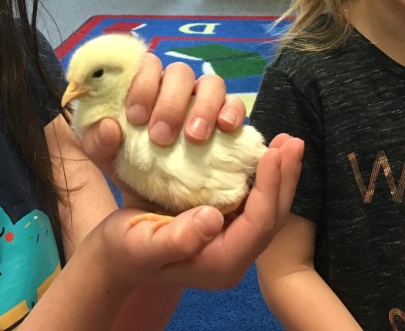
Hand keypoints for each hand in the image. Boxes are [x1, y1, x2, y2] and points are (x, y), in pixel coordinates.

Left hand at [79, 53, 246, 173]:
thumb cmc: (129, 165)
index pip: (146, 64)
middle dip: (170, 102)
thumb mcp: (106, 158)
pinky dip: (232, 111)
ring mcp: (204, 100)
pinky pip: (236, 103)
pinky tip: (225, 128)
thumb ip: (96, 141)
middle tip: (160, 136)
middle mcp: (176, 88)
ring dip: (202, 107)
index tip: (135, 117)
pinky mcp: (227, 116)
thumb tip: (108, 126)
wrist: (156, 198)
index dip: (141, 84)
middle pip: (179, 71)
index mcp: (146, 86)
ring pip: (211, 83)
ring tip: (193, 138)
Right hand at [82, 133, 303, 290]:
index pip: (258, 225)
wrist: (113, 256)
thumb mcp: (143, 244)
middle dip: (284, 177)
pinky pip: (252, 201)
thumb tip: (214, 218)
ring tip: (285, 142)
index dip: (269, 188)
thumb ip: (178, 237)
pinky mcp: (223, 224)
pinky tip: (261, 152)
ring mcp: (230, 240)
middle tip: (292, 141)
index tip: (273, 152)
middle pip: (271, 216)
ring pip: (266, 208)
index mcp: (220, 263)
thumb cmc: (124, 249)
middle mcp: (232, 254)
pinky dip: (261, 176)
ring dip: (278, 175)